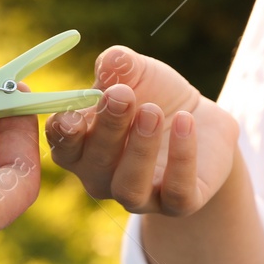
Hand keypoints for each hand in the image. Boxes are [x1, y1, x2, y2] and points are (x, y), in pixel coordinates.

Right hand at [45, 45, 237, 215]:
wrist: (200, 121)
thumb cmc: (153, 95)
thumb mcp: (136, 73)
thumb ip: (119, 65)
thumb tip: (112, 59)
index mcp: (81, 148)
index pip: (62, 147)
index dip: (63, 133)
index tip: (72, 114)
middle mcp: (102, 177)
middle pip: (95, 163)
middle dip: (108, 127)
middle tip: (122, 95)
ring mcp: (139, 195)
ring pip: (129, 186)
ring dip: (139, 149)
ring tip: (152, 111)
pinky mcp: (179, 203)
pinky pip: (177, 191)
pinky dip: (181, 158)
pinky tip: (187, 121)